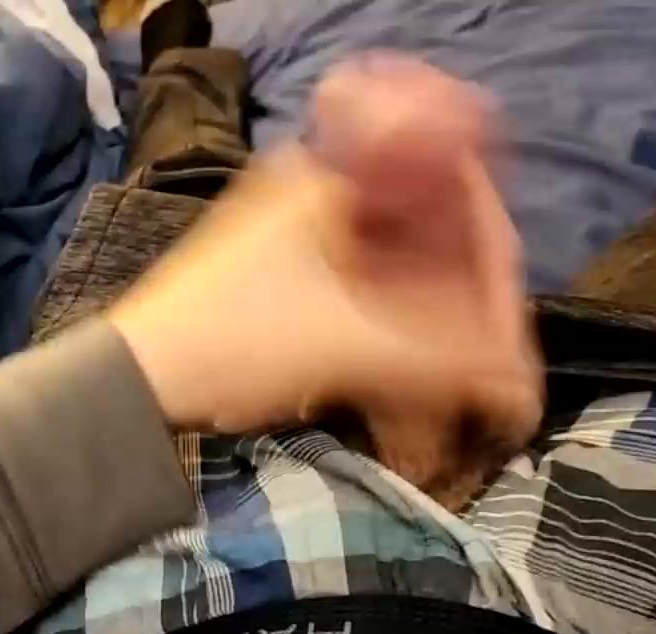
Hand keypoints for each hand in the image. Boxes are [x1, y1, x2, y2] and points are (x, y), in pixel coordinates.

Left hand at [108, 55, 542, 506]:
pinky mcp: (290, 292)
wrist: (131, 387)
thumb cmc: (233, 342)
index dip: (492, 271)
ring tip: (434, 433)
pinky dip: (387, 369)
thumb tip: (524, 387)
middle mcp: (323, 196)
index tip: (508, 342)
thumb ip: (449, 362)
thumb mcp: (351, 347)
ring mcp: (305, 245)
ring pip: (398, 296)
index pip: (452, 200)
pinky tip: (401, 429)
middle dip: (459, 335)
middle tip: (486, 394)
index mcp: (334, 178)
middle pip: (429, 256)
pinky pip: (364, 319)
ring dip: (425, 366)